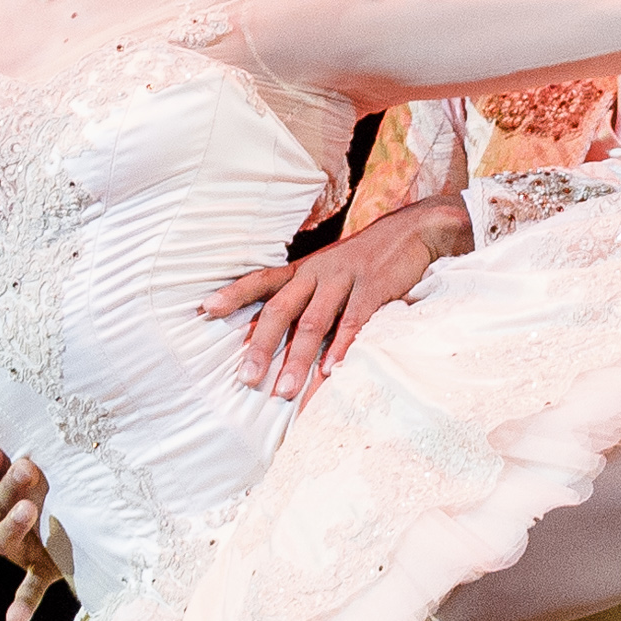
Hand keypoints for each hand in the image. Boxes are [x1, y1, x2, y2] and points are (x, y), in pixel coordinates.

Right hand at [0, 445, 70, 620]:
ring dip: (13, 524)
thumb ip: (33, 450)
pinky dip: (22, 604)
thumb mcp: (41, 466)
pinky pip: (29, 589)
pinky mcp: (41, 569)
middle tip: (27, 467)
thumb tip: (42, 412)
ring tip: (28, 507)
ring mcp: (15, 549)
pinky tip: (14, 620)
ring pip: (3, 538)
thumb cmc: (51, 483)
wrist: (74, 524)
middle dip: (7, 487)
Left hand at [200, 194, 472, 400]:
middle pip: (281, 309)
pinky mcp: (373, 288)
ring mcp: (345, 279)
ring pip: (313, 322)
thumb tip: (283, 333)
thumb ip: (309, 295)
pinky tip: (332, 371)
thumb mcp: (331, 269)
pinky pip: (353, 321)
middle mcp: (318, 272)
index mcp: (304, 269)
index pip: (262, 280)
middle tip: (247, 378)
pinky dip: (341, 347)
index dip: (234, 294)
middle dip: (262, 346)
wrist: (413, 230)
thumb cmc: (367, 259)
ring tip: (285, 391)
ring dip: (298, 359)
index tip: (206, 309)